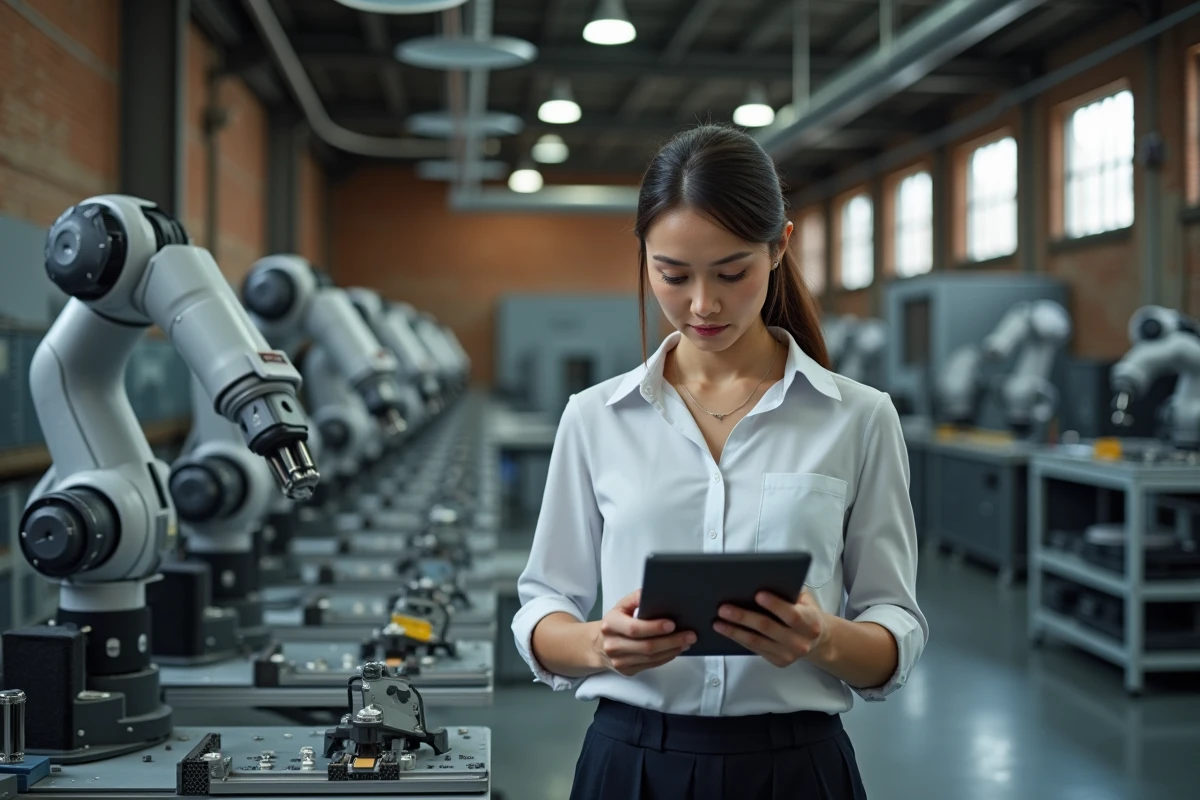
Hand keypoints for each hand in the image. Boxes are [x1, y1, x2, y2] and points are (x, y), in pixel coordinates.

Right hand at [594, 589, 696, 676]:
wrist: (598, 645)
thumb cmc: (615, 622)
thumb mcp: (621, 605)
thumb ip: (637, 598)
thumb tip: (655, 592)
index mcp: (610, 624)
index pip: (635, 628)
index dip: (655, 627)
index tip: (672, 624)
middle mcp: (613, 645)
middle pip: (647, 646)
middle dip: (672, 641)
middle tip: (690, 635)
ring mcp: (619, 661)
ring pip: (651, 658)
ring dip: (672, 650)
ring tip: (687, 642)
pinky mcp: (627, 671)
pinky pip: (651, 665)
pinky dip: (666, 657)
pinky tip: (676, 650)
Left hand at [713, 590, 830, 667]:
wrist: (817, 641)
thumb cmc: (806, 612)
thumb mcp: (805, 599)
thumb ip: (789, 591)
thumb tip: (761, 580)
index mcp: (810, 623)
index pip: (792, 615)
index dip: (775, 605)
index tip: (757, 594)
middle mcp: (801, 642)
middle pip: (768, 628)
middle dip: (744, 617)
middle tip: (723, 608)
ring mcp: (789, 654)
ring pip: (757, 641)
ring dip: (734, 631)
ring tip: (717, 622)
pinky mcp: (779, 661)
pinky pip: (755, 649)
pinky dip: (738, 639)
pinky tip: (726, 630)